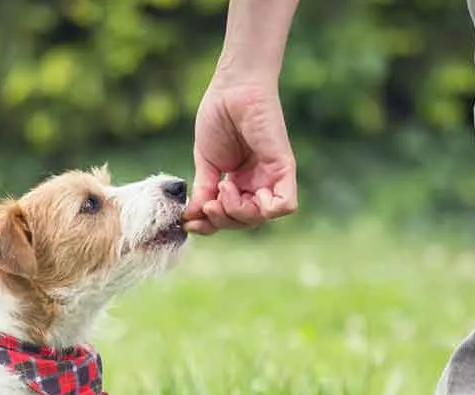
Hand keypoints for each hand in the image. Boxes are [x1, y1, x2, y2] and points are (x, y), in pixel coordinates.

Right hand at [184, 80, 297, 234]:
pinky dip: (264, 209)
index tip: (189, 220)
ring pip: (261, 217)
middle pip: (244, 221)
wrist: (232, 88)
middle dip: (222, 219)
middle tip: (209, 202)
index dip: (210, 225)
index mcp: (239, 182)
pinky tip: (242, 191)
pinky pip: (285, 205)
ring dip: (237, 212)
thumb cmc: (218, 117)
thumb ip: (203, 191)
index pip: (229, 217)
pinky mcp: (284, 168)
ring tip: (222, 187)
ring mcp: (271, 177)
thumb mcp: (205, 162)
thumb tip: (192, 219)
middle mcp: (257, 183)